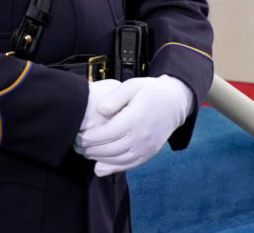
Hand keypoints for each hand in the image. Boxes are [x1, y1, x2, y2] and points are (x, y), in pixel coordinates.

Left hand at [74, 75, 193, 176]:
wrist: (175, 102)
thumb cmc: (150, 91)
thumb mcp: (133, 85)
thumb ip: (115, 97)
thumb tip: (99, 110)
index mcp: (135, 118)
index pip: (104, 135)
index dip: (87, 137)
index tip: (78, 134)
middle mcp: (141, 136)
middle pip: (107, 150)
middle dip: (88, 149)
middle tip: (77, 144)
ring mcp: (146, 147)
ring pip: (115, 160)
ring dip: (97, 158)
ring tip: (87, 151)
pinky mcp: (149, 153)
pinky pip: (127, 166)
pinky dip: (111, 168)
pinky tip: (100, 165)